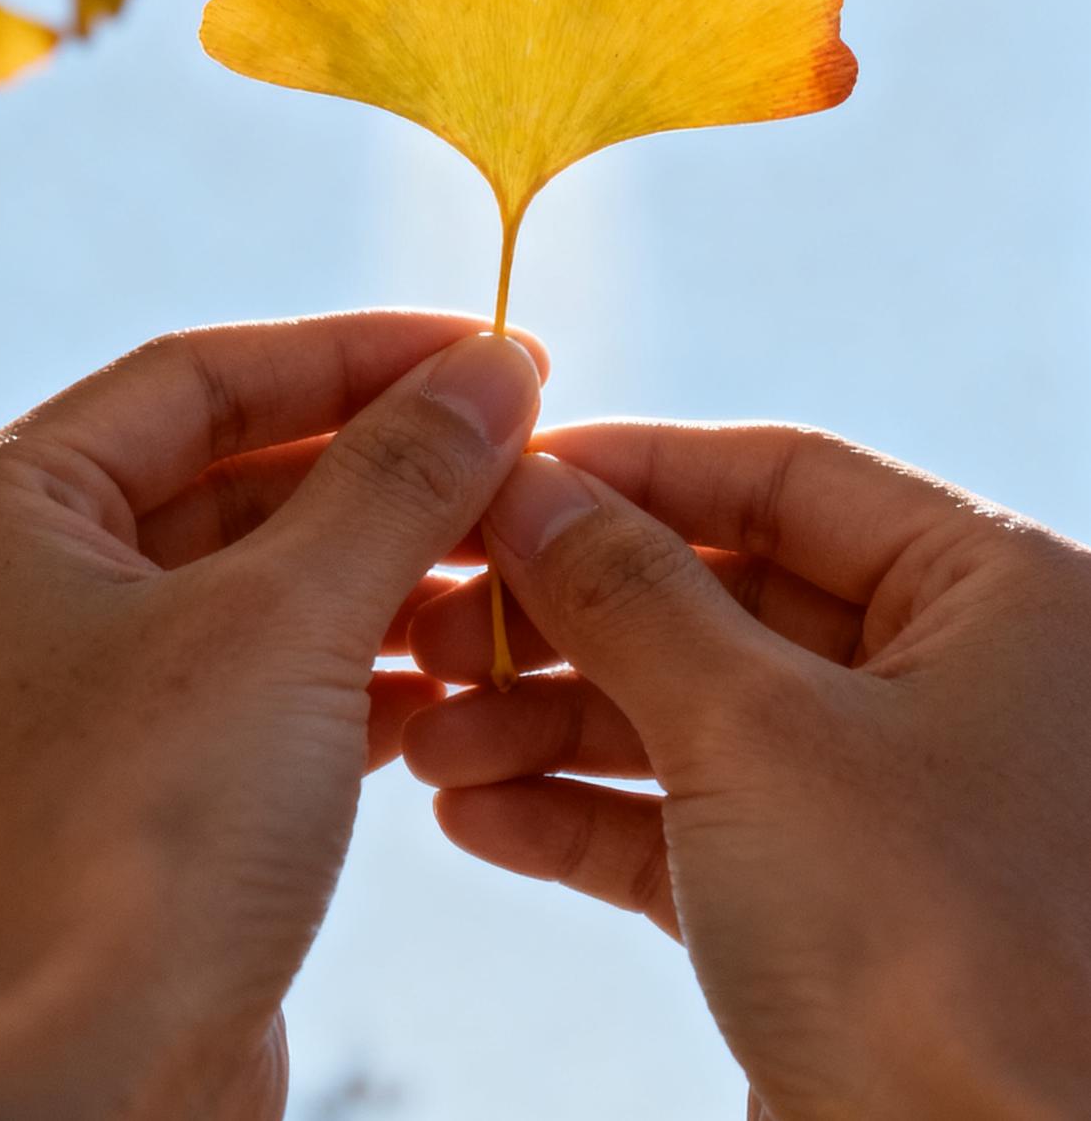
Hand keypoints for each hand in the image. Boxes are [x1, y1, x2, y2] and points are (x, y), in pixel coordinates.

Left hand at [0, 312, 542, 1120]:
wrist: (63, 1118)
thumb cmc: (117, 856)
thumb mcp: (278, 624)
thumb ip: (396, 479)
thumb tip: (493, 369)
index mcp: (8, 514)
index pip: (203, 376)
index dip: (356, 354)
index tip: (486, 351)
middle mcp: (30, 593)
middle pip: (240, 476)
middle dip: (385, 468)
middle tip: (522, 455)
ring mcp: (87, 701)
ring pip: (266, 588)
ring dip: (390, 573)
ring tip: (506, 575)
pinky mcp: (149, 797)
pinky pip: (271, 689)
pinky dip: (366, 672)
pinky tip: (452, 677)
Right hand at [407, 422, 1090, 1119]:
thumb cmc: (933, 956)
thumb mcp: (758, 736)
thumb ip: (632, 594)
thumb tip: (531, 486)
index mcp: (993, 593)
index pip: (787, 477)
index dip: (634, 469)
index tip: (502, 477)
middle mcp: (957, 680)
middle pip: (727, 595)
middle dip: (572, 619)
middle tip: (440, 627)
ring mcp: (896, 799)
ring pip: (699, 715)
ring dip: (556, 725)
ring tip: (433, 744)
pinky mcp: (842, 909)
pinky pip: (699, 826)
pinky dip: (591, 817)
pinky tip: (480, 817)